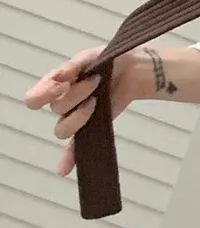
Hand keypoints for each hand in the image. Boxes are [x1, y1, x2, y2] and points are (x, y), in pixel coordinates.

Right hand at [24, 47, 147, 176]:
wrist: (135, 69)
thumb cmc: (109, 60)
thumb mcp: (91, 57)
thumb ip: (73, 67)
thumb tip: (59, 77)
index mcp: (57, 84)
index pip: (36, 97)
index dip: (43, 94)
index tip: (61, 85)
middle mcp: (62, 102)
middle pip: (57, 110)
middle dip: (76, 95)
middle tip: (95, 81)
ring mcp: (75, 117)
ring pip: (63, 129)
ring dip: (80, 115)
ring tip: (97, 100)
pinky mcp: (90, 128)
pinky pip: (75, 149)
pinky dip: (68, 159)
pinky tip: (63, 171)